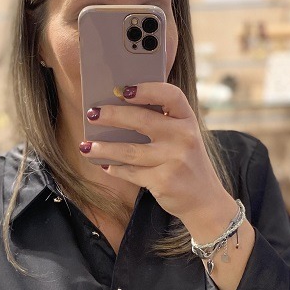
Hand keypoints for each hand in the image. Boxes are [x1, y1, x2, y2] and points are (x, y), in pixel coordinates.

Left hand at [80, 82, 235, 232]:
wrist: (204, 200)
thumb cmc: (186, 163)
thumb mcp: (183, 138)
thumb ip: (162, 122)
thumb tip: (117, 110)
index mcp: (188, 120)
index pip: (170, 95)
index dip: (146, 89)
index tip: (122, 90)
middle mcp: (184, 137)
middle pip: (141, 120)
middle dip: (111, 116)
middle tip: (91, 114)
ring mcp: (174, 160)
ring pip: (129, 150)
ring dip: (103, 148)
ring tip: (85, 146)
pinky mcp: (164, 181)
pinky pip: (131, 172)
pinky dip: (115, 169)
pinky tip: (104, 165)